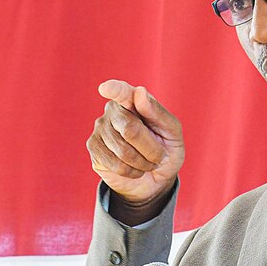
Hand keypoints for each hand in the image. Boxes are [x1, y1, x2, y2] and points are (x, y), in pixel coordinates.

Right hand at [86, 80, 184, 209]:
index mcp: (134, 99)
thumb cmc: (165, 148)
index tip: (106, 88)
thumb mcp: (172, 131)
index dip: (115, 90)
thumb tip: (140, 92)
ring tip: (146, 163)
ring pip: (123, 151)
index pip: (122, 92)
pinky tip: (134, 169)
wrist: (155, 177)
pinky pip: (116, 165)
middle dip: (151, 149)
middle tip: (159, 156)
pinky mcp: (94, 148)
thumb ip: (158, 112)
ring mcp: (100, 128)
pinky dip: (132, 172)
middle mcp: (113, 110)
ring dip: (143, 163)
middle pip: (130, 129)